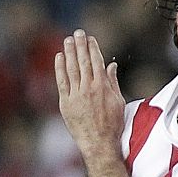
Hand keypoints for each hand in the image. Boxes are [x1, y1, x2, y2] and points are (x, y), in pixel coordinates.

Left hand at [54, 29, 125, 159]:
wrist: (99, 143)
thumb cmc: (112, 125)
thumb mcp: (118, 101)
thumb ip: (113, 82)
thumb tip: (111, 65)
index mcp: (102, 86)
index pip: (96, 61)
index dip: (92, 48)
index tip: (89, 38)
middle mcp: (88, 88)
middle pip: (83, 61)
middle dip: (80, 45)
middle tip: (77, 33)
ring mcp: (76, 95)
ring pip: (71, 69)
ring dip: (69, 52)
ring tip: (67, 40)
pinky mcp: (66, 104)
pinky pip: (62, 82)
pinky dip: (59, 68)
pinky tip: (59, 57)